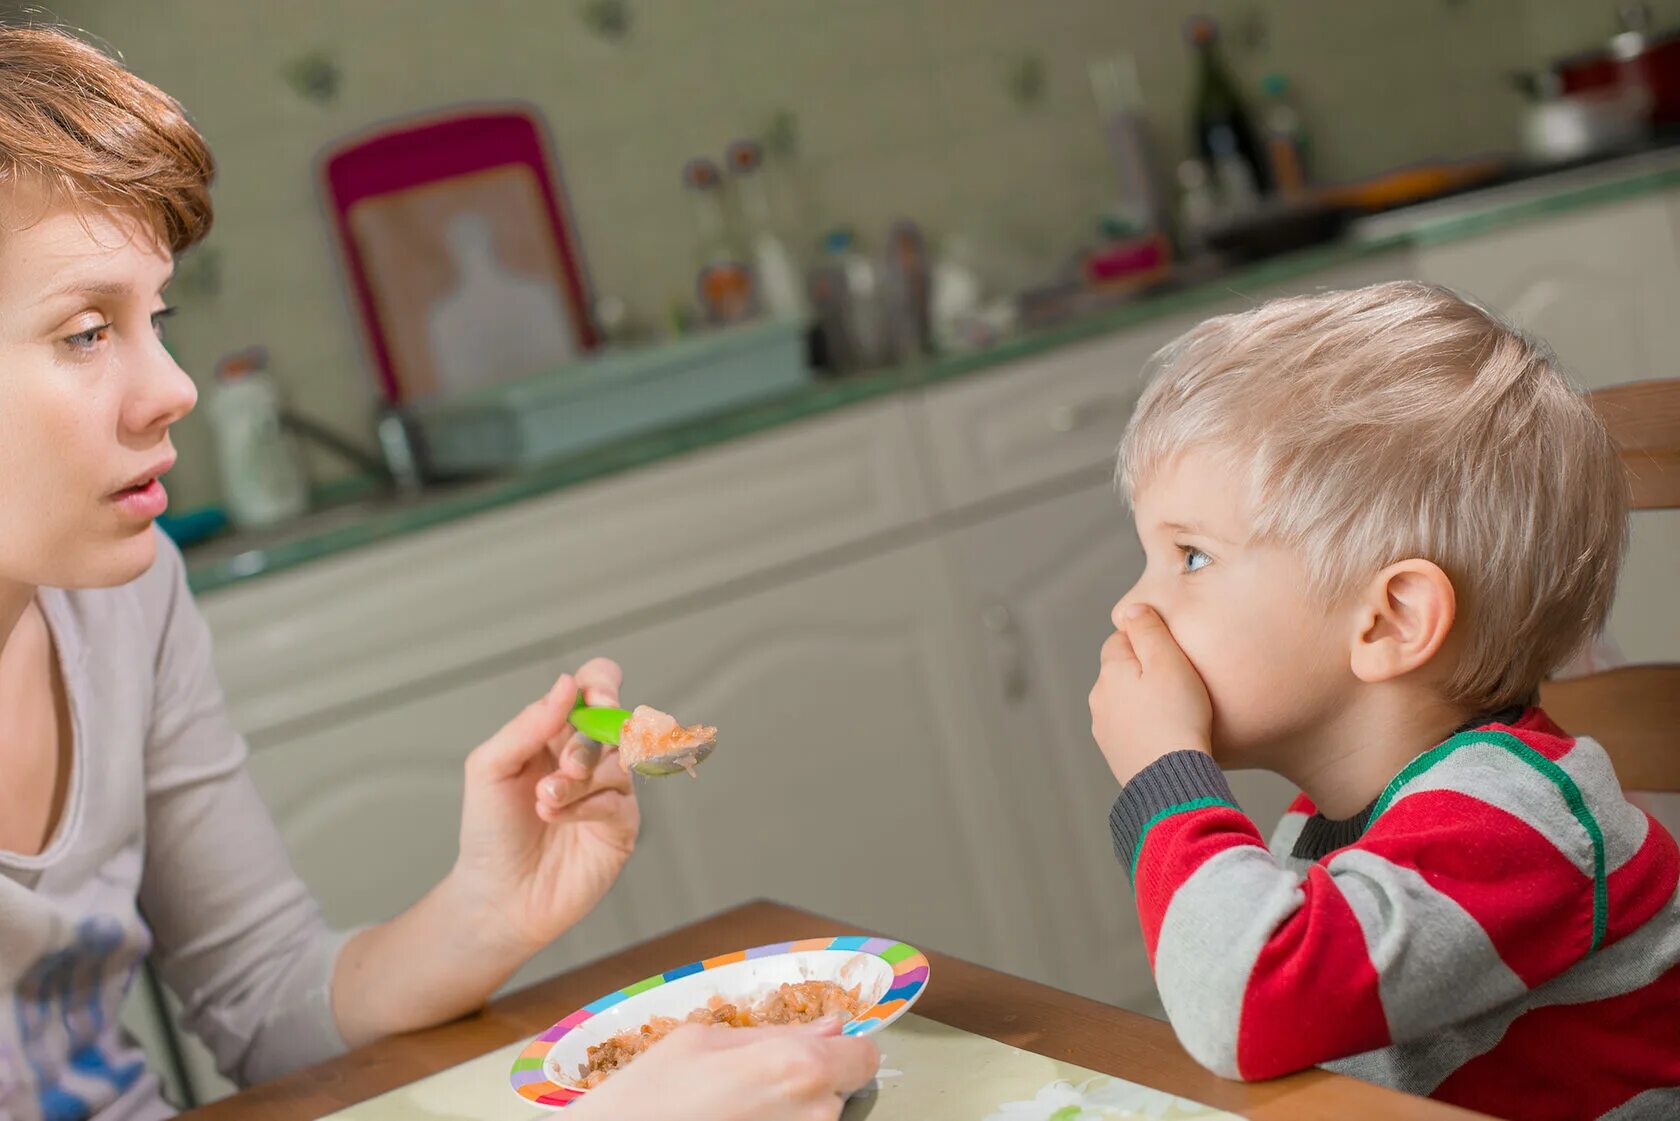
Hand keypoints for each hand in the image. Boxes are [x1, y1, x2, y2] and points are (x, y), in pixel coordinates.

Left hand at [450, 658, 639, 953]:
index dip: (603, 684)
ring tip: (544, 801)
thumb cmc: (490, 830)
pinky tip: (556, 817)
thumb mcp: (490, 767)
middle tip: (562, 765)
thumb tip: (567, 684)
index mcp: (559, 733)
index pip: (597, 687)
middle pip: (615, 722)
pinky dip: (587, 805)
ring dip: (579, 779)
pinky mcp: (622, 827)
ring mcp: (609, 792)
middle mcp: (590, 757)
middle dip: (586, 741)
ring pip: (619, 762)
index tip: (594, 699)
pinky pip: (620, 801)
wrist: (496, 894)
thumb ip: (528, 723)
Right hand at [569, 1019, 880, 1120]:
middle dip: (808, 1082)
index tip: (825, 1050)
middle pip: (839, 1091)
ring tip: (733, 1111)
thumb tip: (827, 1027)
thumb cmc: (644, 1101)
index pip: (865, 1056)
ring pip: (816, 1119)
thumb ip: (775, 1032)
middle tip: (752, 1085)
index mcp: (798, 1066)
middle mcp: (812, 1113)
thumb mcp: (702, 1041)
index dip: (844, 1050)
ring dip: (788, 1111)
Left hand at [1089, 604, 1212, 786]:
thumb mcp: (1169, 662)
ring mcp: (1104, 728)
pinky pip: (1129, 729)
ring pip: (1124, 701)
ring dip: (1143, 702)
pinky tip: (1167, 736)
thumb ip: (1149, 631)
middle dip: (1144, 673)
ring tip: (1176, 713)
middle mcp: (1099, 698)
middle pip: (1121, 671)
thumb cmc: (1178, 717)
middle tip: (1179, 685)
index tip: (1173, 656)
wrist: (1173, 779)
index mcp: (1110, 671)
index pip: (1120, 640)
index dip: (1148, 643)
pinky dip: (1144, 727)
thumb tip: (1131, 609)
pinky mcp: (1114, 753)